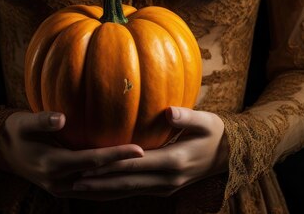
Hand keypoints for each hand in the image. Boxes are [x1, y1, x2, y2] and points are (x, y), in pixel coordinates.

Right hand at [0, 111, 144, 198]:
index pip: (93, 161)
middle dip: (128, 172)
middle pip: (101, 179)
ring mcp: (61, 189)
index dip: (117, 155)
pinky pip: (92, 191)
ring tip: (148, 176)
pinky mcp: (63, 189)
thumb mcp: (23, 122)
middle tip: (155, 163)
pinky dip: (110, 186)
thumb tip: (61, 117)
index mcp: (53, 164)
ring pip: (99, 190)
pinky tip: (127, 180)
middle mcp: (59, 182)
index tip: (140, 149)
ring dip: (122, 183)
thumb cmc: (14, 131)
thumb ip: (42, 120)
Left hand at [71, 106, 229, 198]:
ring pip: (129, 191)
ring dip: (104, 191)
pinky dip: (116, 190)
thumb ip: (186, 116)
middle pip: (128, 184)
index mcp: (175, 161)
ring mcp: (166, 186)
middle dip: (100, 184)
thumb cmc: (216, 132)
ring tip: (78, 188)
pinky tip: (100, 188)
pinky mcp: (164, 187)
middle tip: (73, 182)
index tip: (89, 165)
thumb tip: (169, 111)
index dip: (111, 166)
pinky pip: (135, 191)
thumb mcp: (206, 121)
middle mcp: (168, 179)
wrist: (230, 156)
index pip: (136, 165)